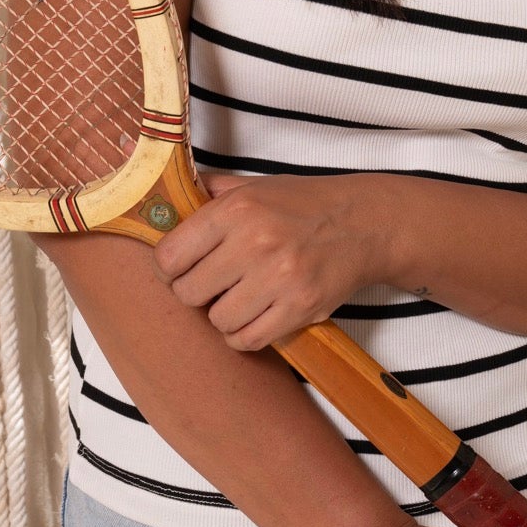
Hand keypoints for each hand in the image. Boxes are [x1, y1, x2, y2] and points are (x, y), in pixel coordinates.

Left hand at [153, 171, 392, 349]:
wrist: (364, 223)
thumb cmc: (302, 205)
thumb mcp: (254, 186)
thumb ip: (208, 193)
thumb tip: (162, 204)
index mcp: (236, 210)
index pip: (169, 257)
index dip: (169, 268)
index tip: (180, 268)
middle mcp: (255, 242)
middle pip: (188, 293)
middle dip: (195, 292)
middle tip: (212, 284)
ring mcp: (279, 279)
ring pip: (217, 321)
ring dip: (223, 314)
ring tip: (239, 298)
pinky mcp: (300, 308)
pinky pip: (248, 340)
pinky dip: (244, 334)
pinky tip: (253, 316)